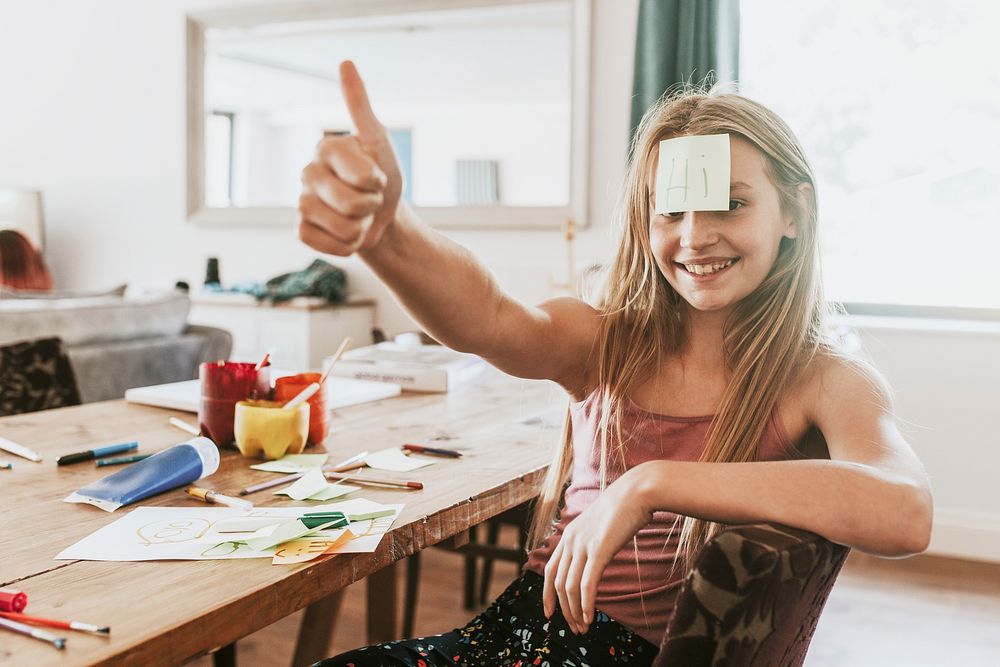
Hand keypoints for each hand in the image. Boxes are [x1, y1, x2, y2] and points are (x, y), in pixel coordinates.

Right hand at [299, 61, 403, 255]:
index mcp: (326, 148)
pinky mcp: (302, 230)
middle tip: (370, 200)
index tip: (377, 177)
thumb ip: (360, 106)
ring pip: (340, 226)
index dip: (377, 182)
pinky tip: (346, 234)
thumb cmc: (384, 179)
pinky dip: (345, 246)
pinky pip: (324, 244)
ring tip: (359, 217)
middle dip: (371, 207)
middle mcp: (307, 172)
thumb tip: (345, 62)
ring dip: (360, 228)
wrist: (383, 219)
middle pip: (351, 204)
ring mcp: (302, 202)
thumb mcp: (379, 142)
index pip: (361, 175)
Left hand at [542, 465, 653, 634]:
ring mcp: (583, 544)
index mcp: (568, 535)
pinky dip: (586, 603)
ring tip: (583, 628)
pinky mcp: (598, 550)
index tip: (550, 613)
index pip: (550, 571)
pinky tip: (589, 616)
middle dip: (564, 610)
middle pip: (558, 584)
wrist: (637, 491)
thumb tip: (595, 561)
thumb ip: (593, 543)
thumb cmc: (624, 508)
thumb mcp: (600, 526)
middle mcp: (570, 540)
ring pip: (570, 587)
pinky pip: (587, 583)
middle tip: (573, 628)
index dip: (547, 595)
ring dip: (574, 611)